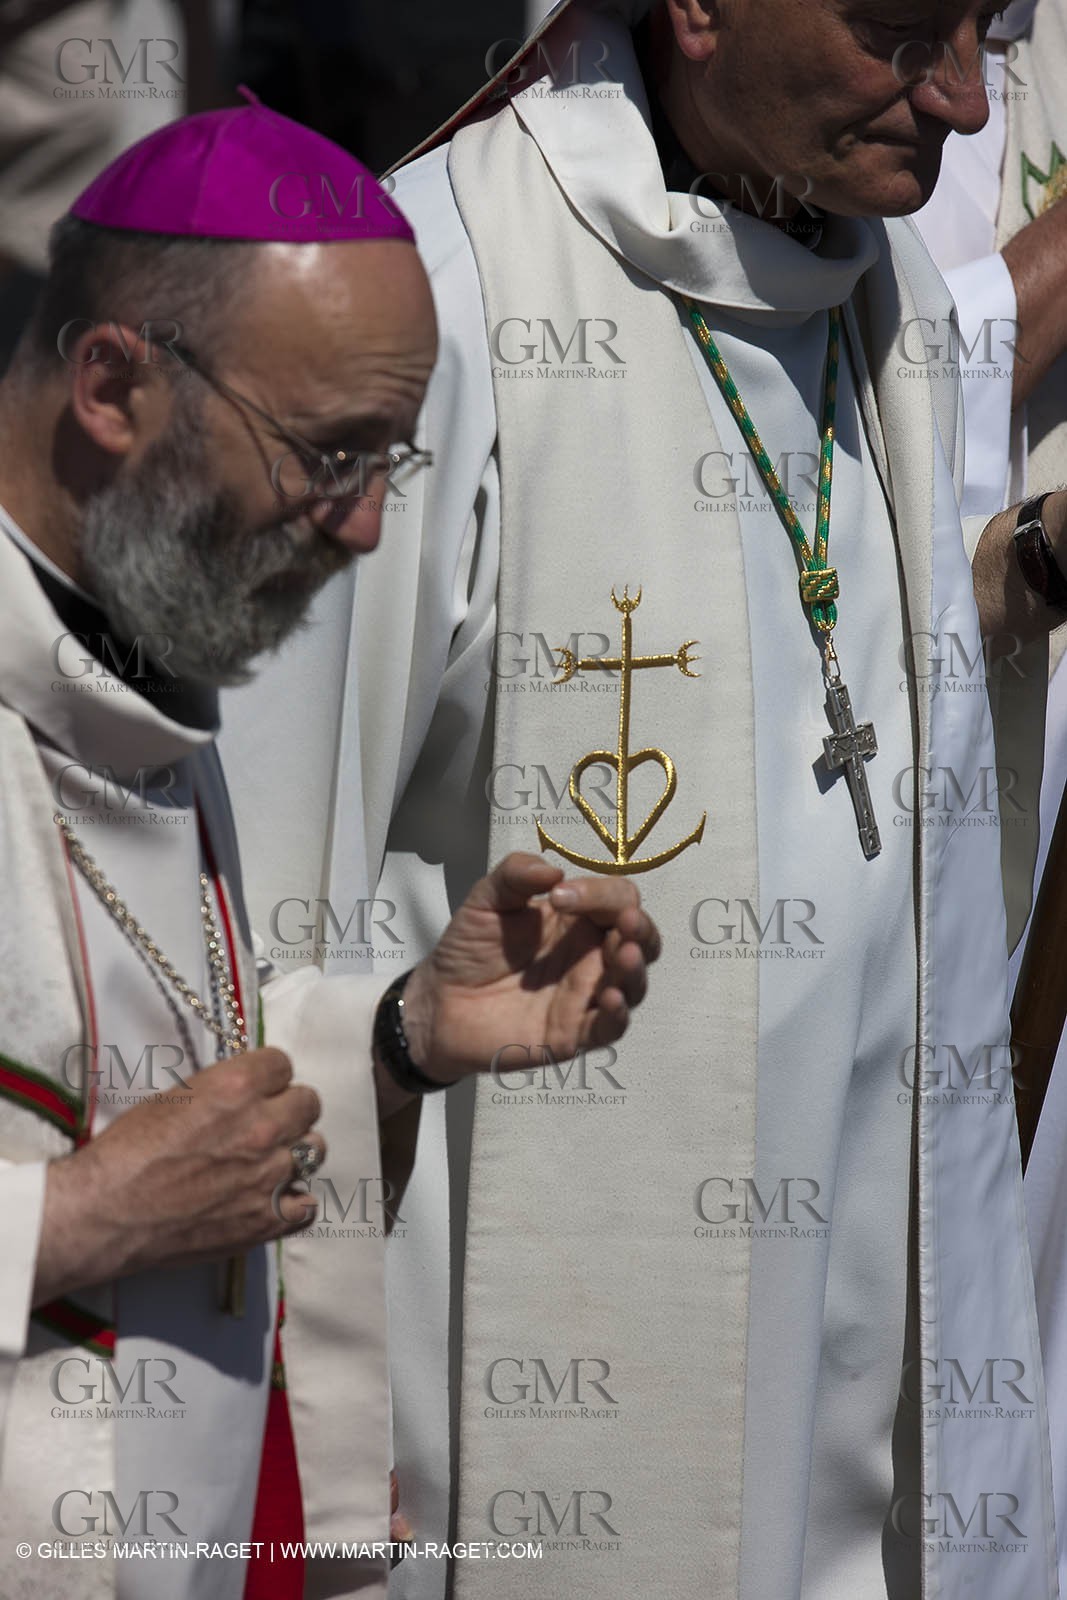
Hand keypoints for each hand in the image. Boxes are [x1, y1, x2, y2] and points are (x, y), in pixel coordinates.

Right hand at [33, 1048, 323, 1305]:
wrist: (106, 1214)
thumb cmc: (128, 1151)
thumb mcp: (176, 1096)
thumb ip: (225, 1090)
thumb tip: (250, 1090)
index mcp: (238, 1087)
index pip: (283, 1064)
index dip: (269, 1076)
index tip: (258, 1088)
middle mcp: (262, 1126)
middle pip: (309, 1104)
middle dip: (289, 1108)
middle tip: (266, 1122)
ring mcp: (269, 1175)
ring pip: (314, 1150)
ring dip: (294, 1151)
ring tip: (268, 1161)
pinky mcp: (267, 1219)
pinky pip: (307, 1205)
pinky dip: (294, 1201)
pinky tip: (274, 1198)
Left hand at [399, 853, 660, 1084]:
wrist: (439, 1002)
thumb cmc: (469, 948)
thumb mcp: (486, 899)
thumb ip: (515, 874)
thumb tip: (555, 870)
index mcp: (578, 921)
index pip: (616, 899)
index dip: (600, 893)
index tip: (558, 897)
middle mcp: (591, 956)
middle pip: (641, 940)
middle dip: (640, 928)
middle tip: (625, 921)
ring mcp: (586, 996)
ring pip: (633, 984)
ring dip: (635, 968)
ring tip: (624, 953)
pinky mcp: (573, 1034)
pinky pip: (610, 1028)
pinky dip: (618, 1015)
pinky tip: (609, 999)